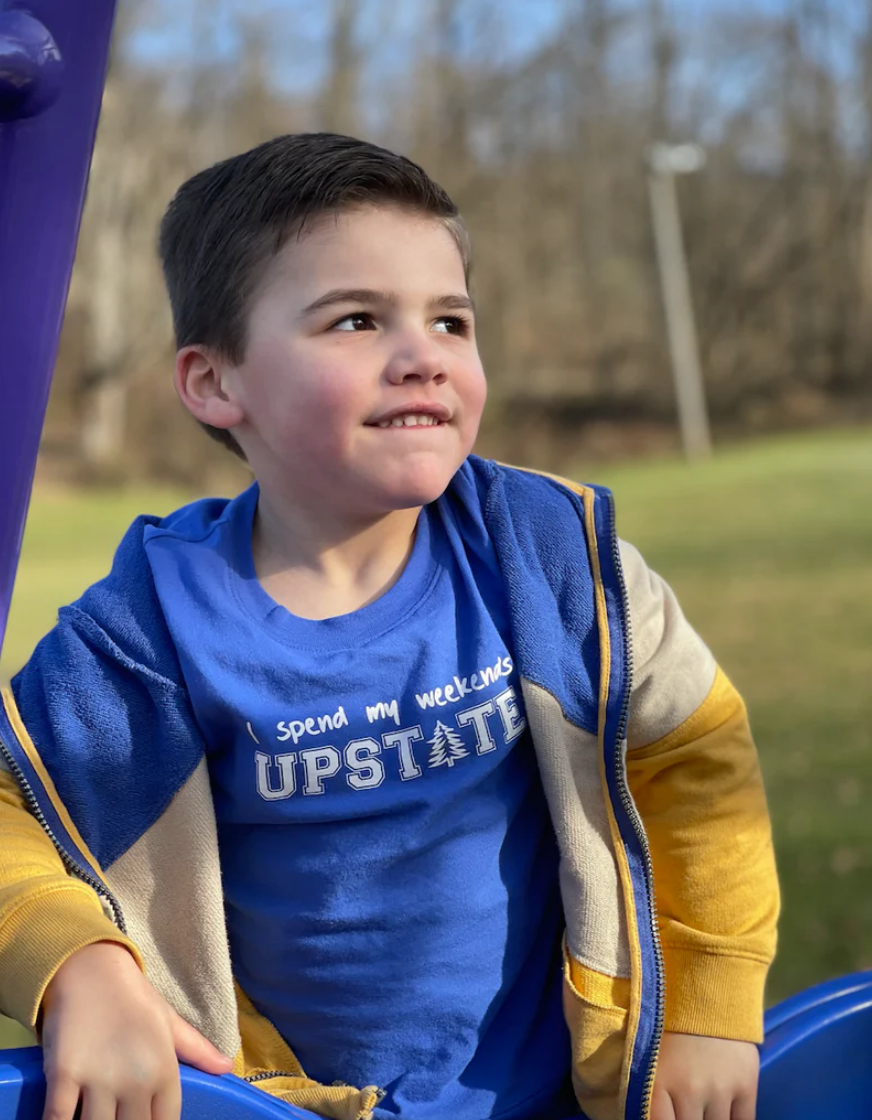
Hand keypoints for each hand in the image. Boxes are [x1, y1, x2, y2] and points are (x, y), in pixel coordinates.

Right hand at [40, 941, 232, 1119]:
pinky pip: (57, 1119)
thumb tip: (227, 1067)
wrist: (91, 968)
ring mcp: (99, 1079)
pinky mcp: (64, 1076)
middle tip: (121, 1117)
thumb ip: (197, 1050)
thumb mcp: (169, 1021)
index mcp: (163, 1069)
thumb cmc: (132, 998)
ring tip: (98, 1117)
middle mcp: (135, 1080)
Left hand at [650, 1031, 758, 1119]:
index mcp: (658, 1083)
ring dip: (710, 1119)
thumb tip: (653, 1114)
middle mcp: (689, 1091)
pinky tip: (726, 1114)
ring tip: (705, 1106)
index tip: (671, 1115)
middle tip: (689, 1107)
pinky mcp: (747, 1086)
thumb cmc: (670, 1025)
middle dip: (688, 1118)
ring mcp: (720, 1090)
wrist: (706, 991)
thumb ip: (652, 1092)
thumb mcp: (651, 1056)